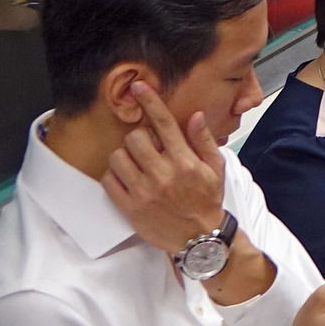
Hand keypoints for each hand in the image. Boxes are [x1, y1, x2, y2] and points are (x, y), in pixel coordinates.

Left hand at [101, 83, 227, 253]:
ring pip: (118, 157)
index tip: (139, 87)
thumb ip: (203, 141)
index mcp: (185, 162)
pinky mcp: (129, 208)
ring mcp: (143, 192)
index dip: (151, 102)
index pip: (164, 124)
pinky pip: (109, 181)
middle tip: (146, 146)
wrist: (199, 238)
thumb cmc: (207, 200)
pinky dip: (114, 174)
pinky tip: (127, 177)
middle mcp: (163, 174)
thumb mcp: (215, 168)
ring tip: (136, 162)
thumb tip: (194, 116)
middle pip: (135, 138)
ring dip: (125, 155)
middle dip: (139, 137)